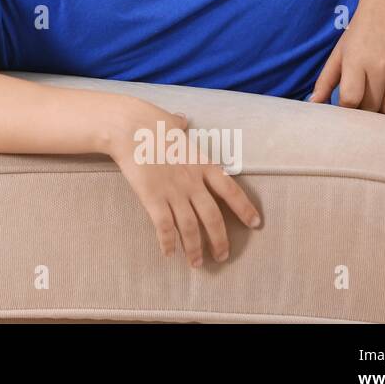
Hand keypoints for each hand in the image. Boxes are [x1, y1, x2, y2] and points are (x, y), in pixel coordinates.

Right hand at [103, 99, 261, 268]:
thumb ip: (179, 125)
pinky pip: (164, 227)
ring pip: (190, 227)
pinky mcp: (153, 198)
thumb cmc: (150, 120)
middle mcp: (192, 181)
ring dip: (194, 248)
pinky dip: (167, 242)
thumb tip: (181, 120)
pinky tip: (168, 253)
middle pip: (212, 217)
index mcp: (202, 163)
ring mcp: (173, 192)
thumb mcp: (172, 122)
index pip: (231, 190)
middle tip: (222, 256)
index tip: (255, 223)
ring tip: (197, 263)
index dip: (245, 208)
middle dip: (219, 240)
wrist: (129, 126)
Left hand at [308, 0, 384, 113]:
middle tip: (356, 109)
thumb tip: (314, 104)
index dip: (345, 109)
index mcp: (356, 62)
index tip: (342, 109)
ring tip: (371, 106)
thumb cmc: (359, 33)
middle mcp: (379, 68)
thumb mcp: (338, 53)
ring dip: (379, 113)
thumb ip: (325, 80)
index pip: (350, 99)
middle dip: (361, 113)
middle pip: (370, 107)